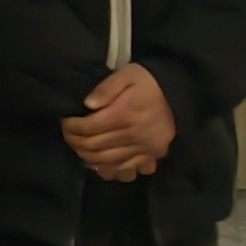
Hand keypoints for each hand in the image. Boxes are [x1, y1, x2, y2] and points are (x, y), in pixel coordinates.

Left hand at [62, 63, 177, 180]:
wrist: (180, 94)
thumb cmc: (149, 82)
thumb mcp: (126, 75)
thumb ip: (106, 88)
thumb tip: (88, 104)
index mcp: (125, 114)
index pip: (90, 127)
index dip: (72, 127)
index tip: (66, 123)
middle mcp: (134, 134)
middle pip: (96, 146)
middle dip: (76, 143)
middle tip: (69, 137)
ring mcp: (145, 148)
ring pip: (109, 161)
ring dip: (90, 158)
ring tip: (80, 150)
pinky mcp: (153, 155)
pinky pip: (129, 170)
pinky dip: (112, 171)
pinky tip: (101, 166)